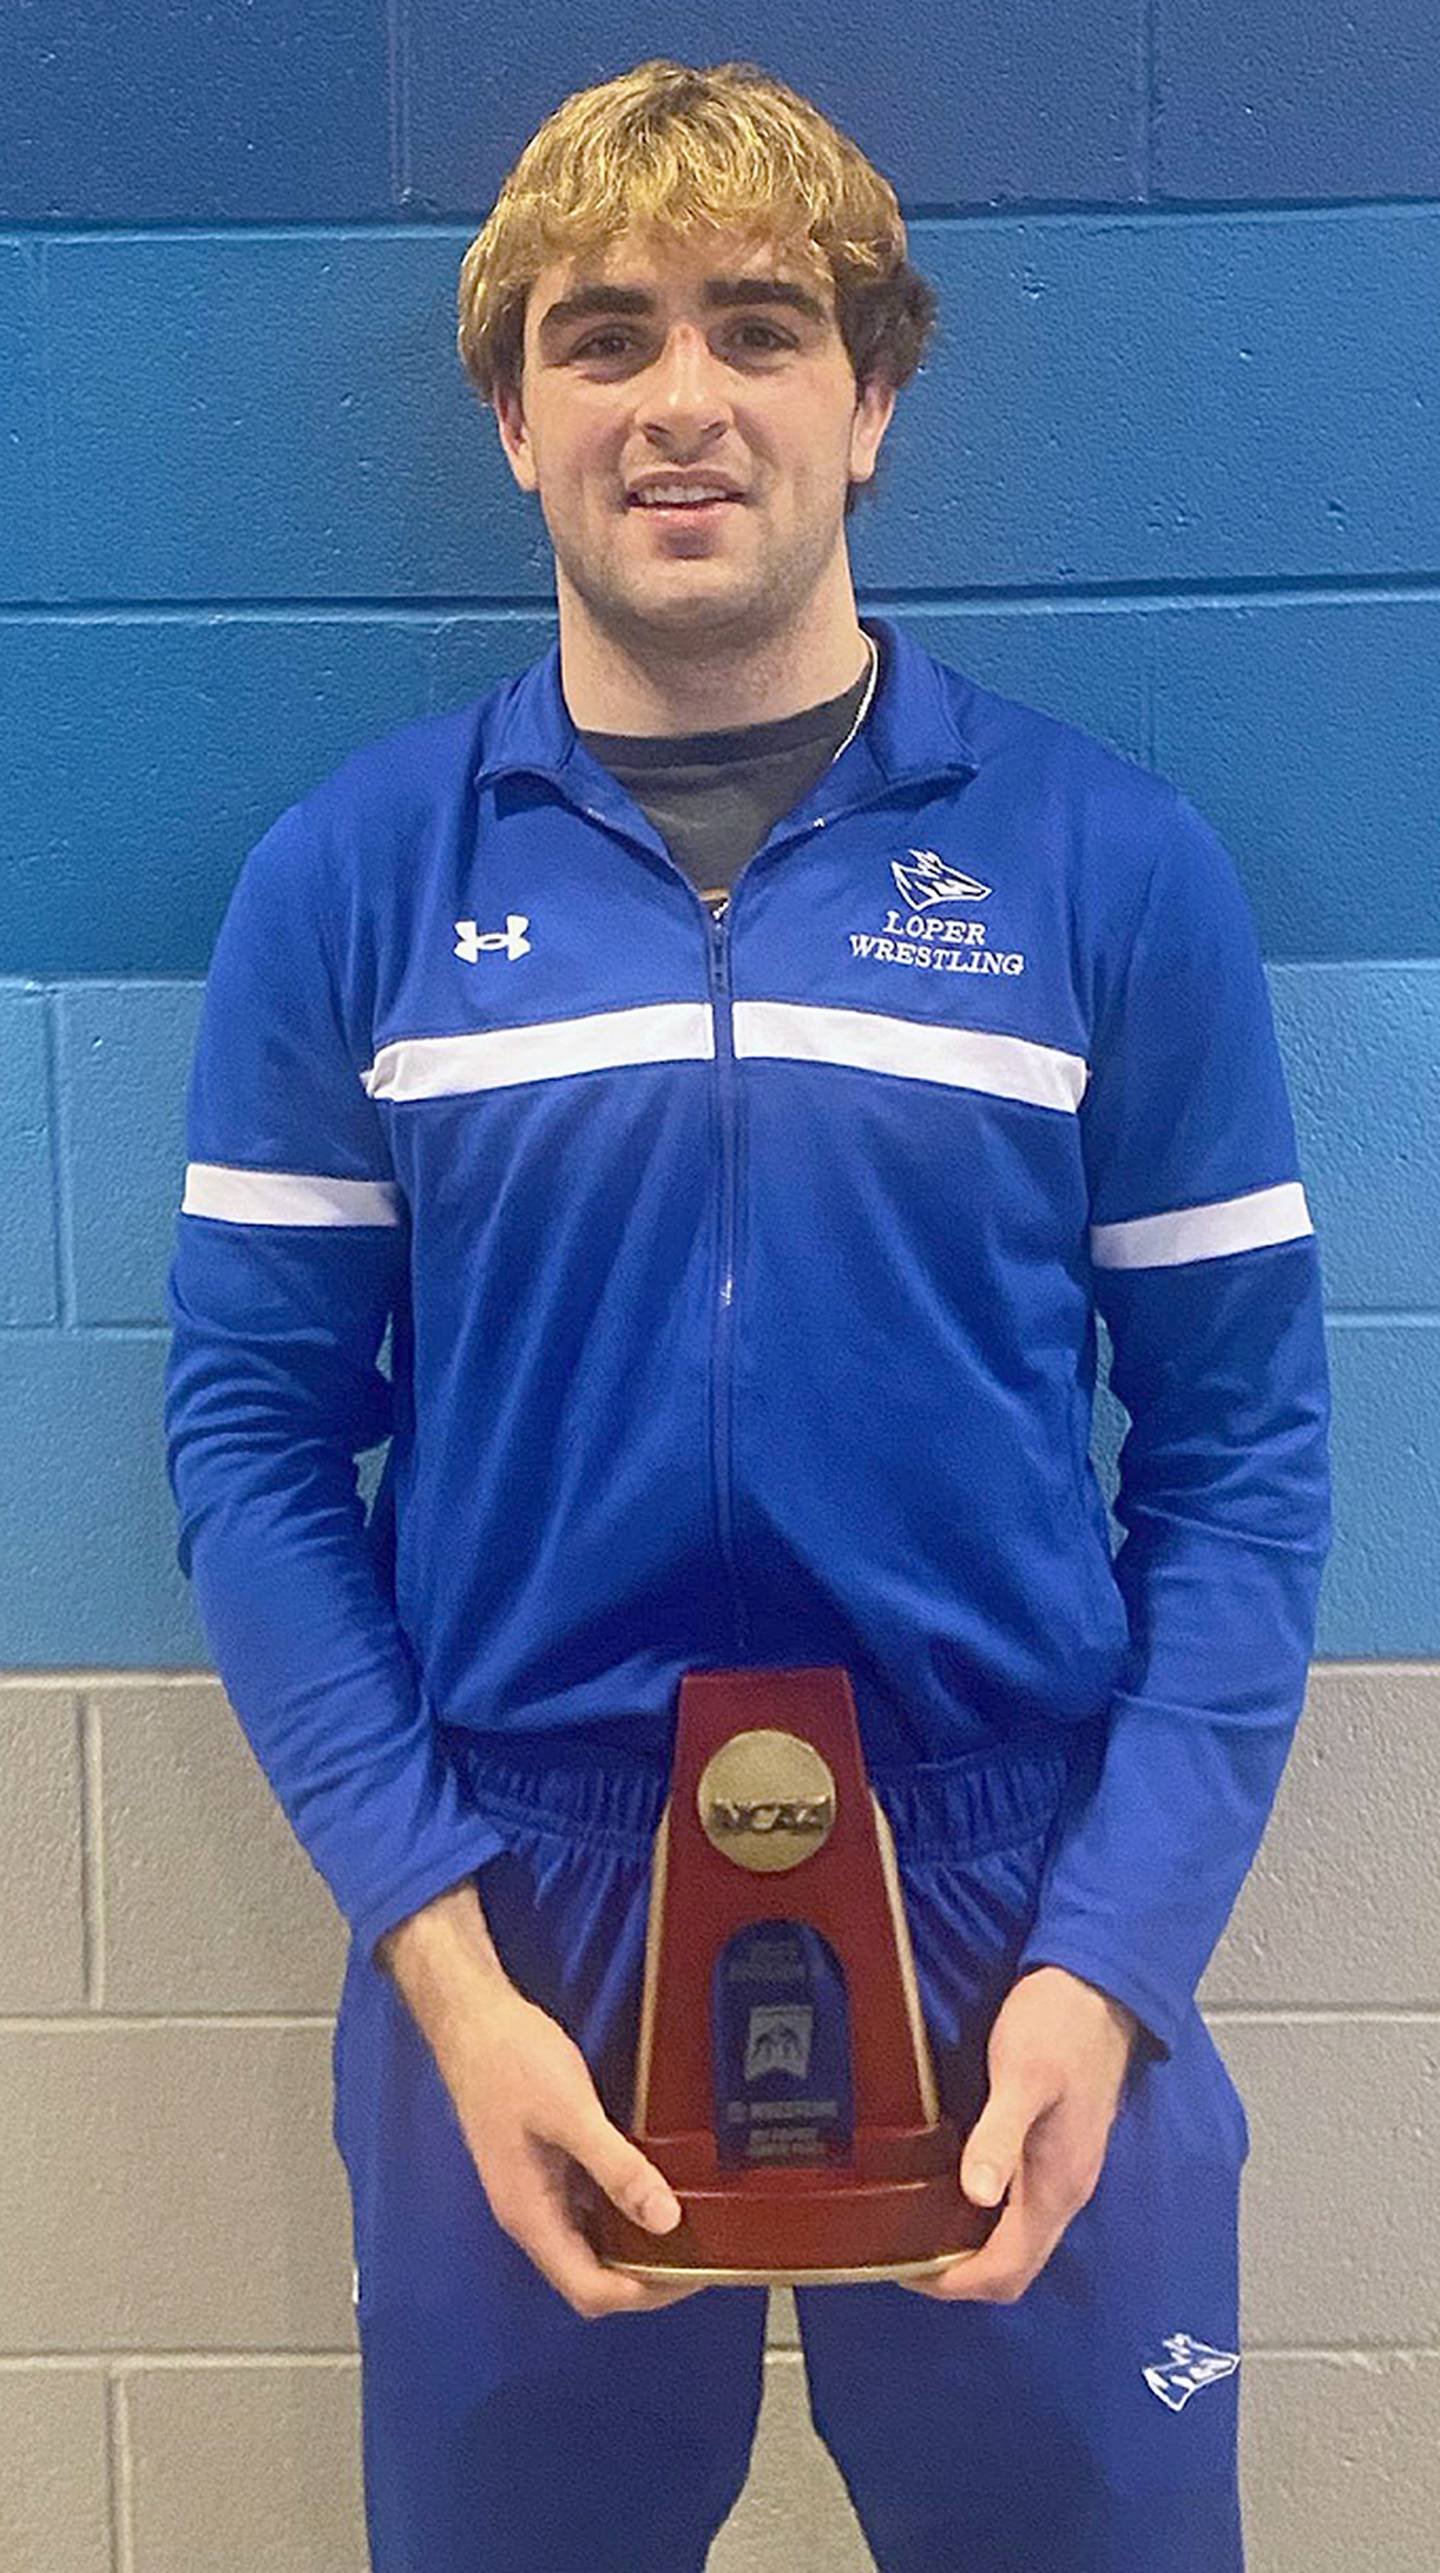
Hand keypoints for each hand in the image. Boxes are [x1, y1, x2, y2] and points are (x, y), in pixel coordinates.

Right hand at [436, 1978, 710, 2319]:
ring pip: (590, 2246)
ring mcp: (535, 2193)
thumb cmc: (514, 2063)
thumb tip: (666, 2221)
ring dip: (636, 2249)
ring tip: (688, 2228)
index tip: (695, 2273)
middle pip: (590, 2278)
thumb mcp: (571, 2112)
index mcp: (531, 2216)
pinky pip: (587, 2210)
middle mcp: (531, 2217)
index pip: (591, 2290)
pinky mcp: (543, 2168)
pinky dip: (622, 2214)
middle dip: (647, 2278)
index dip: (644, 2293)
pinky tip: (652, 2189)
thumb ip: (617, 2167)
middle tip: (701, 2253)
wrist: (474, 2021)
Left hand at [899, 1964, 1140, 2303]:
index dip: (955, 2284)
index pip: (1007, 2272)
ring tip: (914, 2223)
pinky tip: (947, 2187)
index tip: (905, 2269)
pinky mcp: (1055, 2150)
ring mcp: (1063, 2172)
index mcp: (1056, 2187)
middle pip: (1012, 2267)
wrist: (1099, 1986)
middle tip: (901, 2249)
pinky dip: (980, 2216)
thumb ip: (1000, 2136)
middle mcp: (1064, 2192)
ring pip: (1015, 2239)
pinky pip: (1018, 2208)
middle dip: (957, 2274)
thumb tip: (976, 2194)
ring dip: (968, 2246)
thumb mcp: (1021, 2075)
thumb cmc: (1058, 2026)